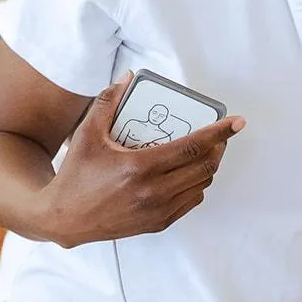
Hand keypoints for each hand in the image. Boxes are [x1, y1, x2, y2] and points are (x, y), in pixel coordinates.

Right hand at [41, 73, 245, 246]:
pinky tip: (188, 174)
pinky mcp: (159, 223)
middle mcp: (154, 192)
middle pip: (205, 167)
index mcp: (140, 167)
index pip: (193, 146)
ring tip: (203, 152)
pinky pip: (191, 201)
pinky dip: (196, 185)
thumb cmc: (76, 175)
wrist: (64, 218)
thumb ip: (107, 102)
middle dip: (218, 148)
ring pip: (201, 185)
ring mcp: (158, 210)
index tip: (237, 122)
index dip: (219, 132)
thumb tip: (128, 78)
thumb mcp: (87, 135)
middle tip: (219, 135)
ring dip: (208, 166)